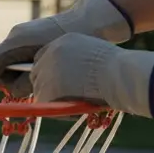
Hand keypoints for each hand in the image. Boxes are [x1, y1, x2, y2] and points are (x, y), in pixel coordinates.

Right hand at [0, 0, 134, 97]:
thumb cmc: (69, 46)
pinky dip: (23, 61)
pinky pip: (18, 50)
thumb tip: (12, 90)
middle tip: (21, 86)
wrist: (87, 21)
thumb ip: (25, 81)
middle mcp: (16, 34)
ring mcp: (22, 30)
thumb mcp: (45, 68)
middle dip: (6, 75)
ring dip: (16, 69)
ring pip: (9, 55)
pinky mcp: (29, 31)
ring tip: (34, 75)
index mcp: (17, 41)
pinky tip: (39, 65)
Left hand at [30, 34, 153, 118]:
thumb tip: (71, 76)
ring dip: (53, 98)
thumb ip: (76, 60)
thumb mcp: (92, 52)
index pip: (42, 57)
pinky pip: (45, 105)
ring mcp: (45, 73)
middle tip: (63, 95)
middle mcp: (49, 55)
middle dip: (46, 85)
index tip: (57, 81)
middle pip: (36, 73)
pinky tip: (75, 107)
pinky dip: (57, 110)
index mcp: (61, 42)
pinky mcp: (46, 92)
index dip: (48, 71)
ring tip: (76, 101)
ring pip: (40, 90)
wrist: (117, 73)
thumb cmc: (116, 66)